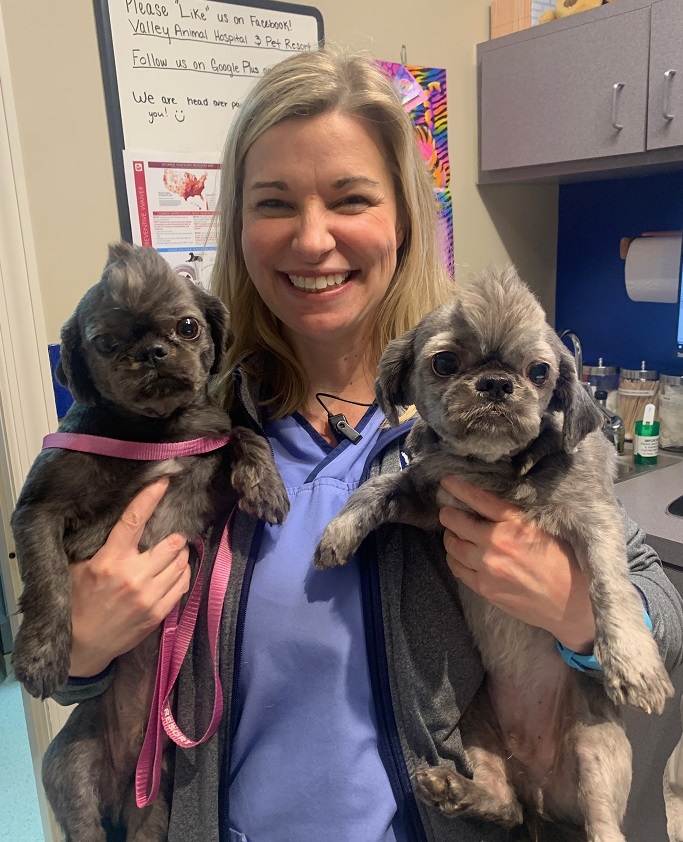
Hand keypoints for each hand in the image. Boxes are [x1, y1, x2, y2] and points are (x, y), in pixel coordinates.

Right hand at [69, 478, 190, 676]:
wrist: (82, 646)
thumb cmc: (77, 603)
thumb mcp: (77, 568)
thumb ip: (98, 546)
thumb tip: (114, 519)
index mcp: (110, 561)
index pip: (135, 520)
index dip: (150, 497)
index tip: (164, 481)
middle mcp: (134, 576)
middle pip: (171, 543)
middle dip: (174, 535)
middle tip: (170, 534)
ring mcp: (149, 596)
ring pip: (181, 563)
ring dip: (180, 554)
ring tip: (173, 552)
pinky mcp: (158, 613)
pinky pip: (183, 585)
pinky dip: (182, 574)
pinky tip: (175, 572)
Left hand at [439, 475, 594, 652]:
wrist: (573, 605)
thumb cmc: (565, 562)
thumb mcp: (545, 528)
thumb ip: (516, 517)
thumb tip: (491, 505)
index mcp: (515, 523)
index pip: (478, 499)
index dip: (458, 488)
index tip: (446, 481)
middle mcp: (496, 543)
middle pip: (456, 522)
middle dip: (449, 514)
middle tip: (449, 512)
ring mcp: (487, 568)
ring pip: (452, 545)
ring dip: (450, 536)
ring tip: (455, 534)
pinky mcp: (484, 588)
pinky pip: (457, 568)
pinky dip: (454, 558)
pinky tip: (460, 556)